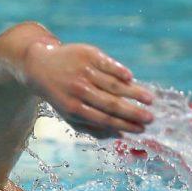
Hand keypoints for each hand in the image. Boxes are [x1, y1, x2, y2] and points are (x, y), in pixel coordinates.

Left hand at [23, 42, 154, 138]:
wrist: (41, 66)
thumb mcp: (70, 115)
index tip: (141, 129)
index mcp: (74, 108)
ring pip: (113, 84)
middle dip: (133, 113)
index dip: (124, 125)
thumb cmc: (62, 96)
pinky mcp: (88, 54)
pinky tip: (132, 79)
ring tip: (149, 99)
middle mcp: (79, 90)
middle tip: (150, 118)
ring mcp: (84, 71)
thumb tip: (120, 136)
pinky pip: (108, 64)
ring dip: (134, 93)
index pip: (104, 119)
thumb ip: (93, 128)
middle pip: (111, 104)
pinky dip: (120, 72)